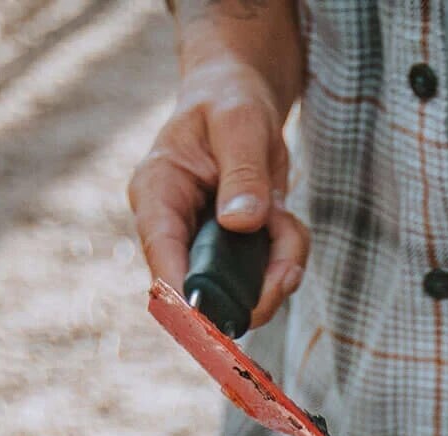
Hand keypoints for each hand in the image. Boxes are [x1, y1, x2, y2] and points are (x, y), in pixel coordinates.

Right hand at [128, 54, 308, 326]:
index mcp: (157, 193)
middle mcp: (176, 228)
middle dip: (252, 291)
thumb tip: (241, 224)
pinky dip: (289, 254)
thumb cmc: (230, 100)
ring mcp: (205, 246)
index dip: (183, 295)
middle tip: (286, 273)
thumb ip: (243, 171)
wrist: (241, 98)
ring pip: (243, 291)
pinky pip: (268, 275)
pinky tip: (286, 219)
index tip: (211, 325)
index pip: (161, 253)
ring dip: (278, 269)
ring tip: (286, 221)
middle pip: (203, 290)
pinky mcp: (235, 253)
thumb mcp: (240, 122)